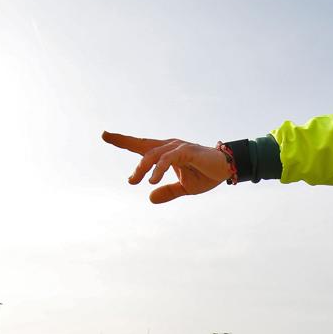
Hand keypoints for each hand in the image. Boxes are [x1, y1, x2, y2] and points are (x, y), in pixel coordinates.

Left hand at [102, 132, 232, 203]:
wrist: (227, 170)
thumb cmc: (206, 174)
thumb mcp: (184, 187)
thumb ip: (167, 191)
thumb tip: (150, 197)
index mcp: (167, 153)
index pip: (142, 146)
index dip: (124, 141)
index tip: (106, 135)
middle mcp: (170, 147)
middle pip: (142, 144)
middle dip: (123, 140)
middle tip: (105, 136)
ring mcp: (178, 148)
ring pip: (153, 154)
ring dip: (141, 168)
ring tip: (133, 181)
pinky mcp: (187, 151)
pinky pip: (168, 159)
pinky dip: (159, 169)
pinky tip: (152, 180)